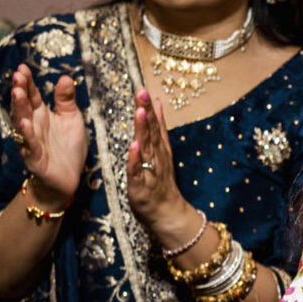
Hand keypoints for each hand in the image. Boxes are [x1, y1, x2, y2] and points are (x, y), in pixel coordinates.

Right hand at [10, 63, 87, 209]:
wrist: (68, 178)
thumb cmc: (68, 147)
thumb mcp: (72, 119)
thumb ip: (66, 100)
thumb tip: (65, 77)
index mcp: (41, 114)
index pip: (32, 94)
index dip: (27, 82)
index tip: (22, 67)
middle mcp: (33, 125)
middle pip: (24, 105)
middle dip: (20, 90)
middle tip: (17, 75)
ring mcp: (31, 141)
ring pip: (22, 122)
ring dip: (19, 108)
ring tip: (17, 93)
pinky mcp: (35, 157)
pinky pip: (29, 144)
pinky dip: (27, 133)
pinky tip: (25, 122)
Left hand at [125, 89, 200, 250]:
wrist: (168, 213)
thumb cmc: (161, 183)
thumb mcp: (162, 151)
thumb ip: (159, 128)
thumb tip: (157, 103)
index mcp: (160, 148)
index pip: (154, 124)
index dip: (148, 106)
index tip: (143, 88)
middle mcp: (156, 157)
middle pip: (151, 131)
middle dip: (146, 112)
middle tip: (142, 93)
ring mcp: (149, 170)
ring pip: (146, 148)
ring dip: (143, 130)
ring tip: (140, 112)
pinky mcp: (141, 186)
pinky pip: (137, 171)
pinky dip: (136, 159)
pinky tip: (134, 147)